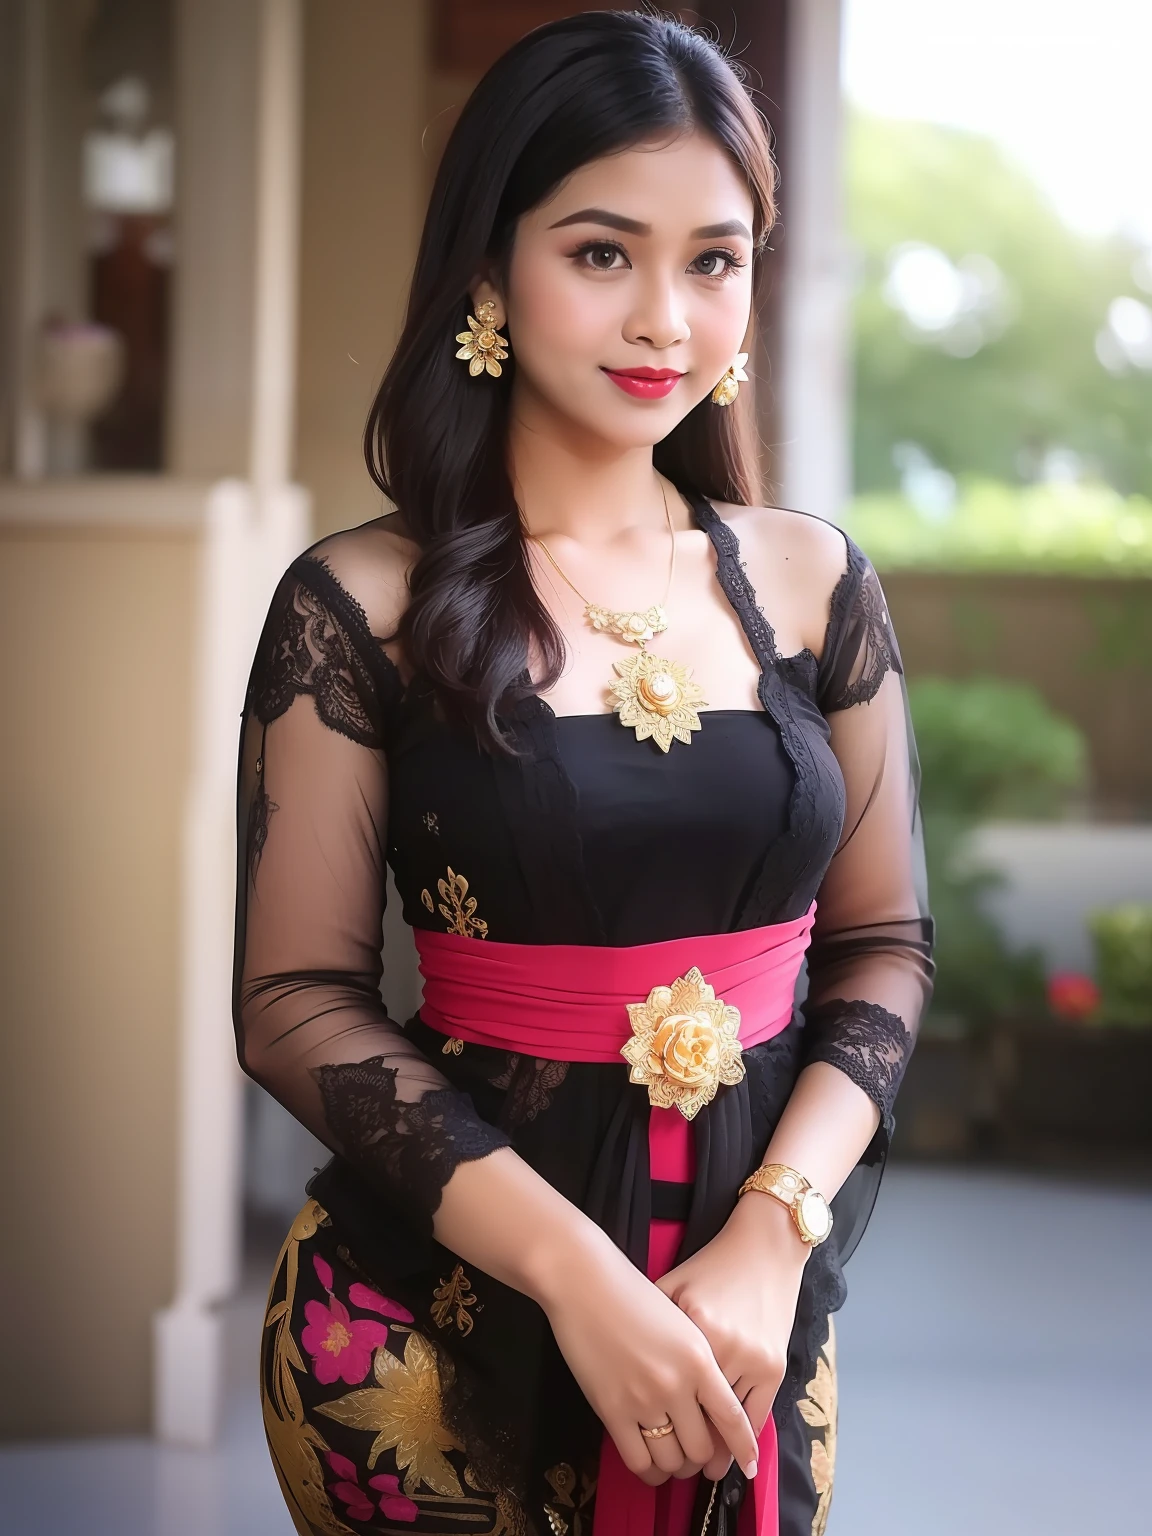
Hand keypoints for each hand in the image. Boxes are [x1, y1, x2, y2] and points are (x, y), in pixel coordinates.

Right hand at [534, 1227, 759, 1486]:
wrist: (586, 1283)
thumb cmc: (633, 1295)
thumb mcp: (680, 1322)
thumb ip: (698, 1363)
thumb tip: (710, 1406)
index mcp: (699, 1359)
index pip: (732, 1417)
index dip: (743, 1448)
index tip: (748, 1466)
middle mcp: (676, 1384)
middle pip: (702, 1447)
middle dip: (703, 1459)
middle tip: (697, 1455)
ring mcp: (643, 1400)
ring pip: (671, 1459)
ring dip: (675, 1466)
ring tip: (673, 1457)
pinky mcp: (611, 1411)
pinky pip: (638, 1460)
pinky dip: (648, 1470)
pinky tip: (649, 1462)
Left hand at [655, 1192, 808, 1475]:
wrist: (761, 1247)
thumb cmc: (708, 1268)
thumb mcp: (669, 1290)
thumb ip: (649, 1328)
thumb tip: (625, 1367)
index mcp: (686, 1334)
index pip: (666, 1401)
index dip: (656, 1435)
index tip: (651, 1457)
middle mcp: (717, 1353)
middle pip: (695, 1421)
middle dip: (684, 1453)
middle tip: (675, 1470)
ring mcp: (749, 1360)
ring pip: (724, 1425)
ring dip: (713, 1451)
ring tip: (701, 1469)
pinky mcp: (774, 1365)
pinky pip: (756, 1415)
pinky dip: (744, 1439)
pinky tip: (736, 1457)